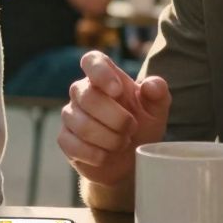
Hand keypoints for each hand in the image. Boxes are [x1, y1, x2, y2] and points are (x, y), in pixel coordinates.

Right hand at [58, 50, 170, 186]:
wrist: (130, 161)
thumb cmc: (142, 127)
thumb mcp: (156, 110)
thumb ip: (158, 93)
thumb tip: (151, 85)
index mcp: (105, 77)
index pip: (91, 61)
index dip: (101, 73)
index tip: (118, 91)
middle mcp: (83, 92)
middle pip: (88, 97)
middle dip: (116, 118)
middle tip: (132, 128)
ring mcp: (71, 115)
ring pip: (82, 124)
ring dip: (109, 139)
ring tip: (122, 143)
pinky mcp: (65, 139)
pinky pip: (73, 145)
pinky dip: (95, 154)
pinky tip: (105, 155)